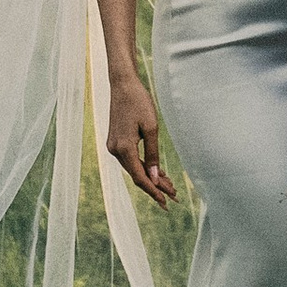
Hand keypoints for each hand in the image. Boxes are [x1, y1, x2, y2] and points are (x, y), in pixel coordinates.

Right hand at [105, 73, 175, 204]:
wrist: (123, 84)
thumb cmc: (139, 102)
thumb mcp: (151, 127)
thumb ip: (152, 154)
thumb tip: (154, 177)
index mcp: (124, 148)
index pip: (140, 177)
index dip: (154, 191)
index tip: (166, 202)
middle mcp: (115, 150)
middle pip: (137, 175)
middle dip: (155, 186)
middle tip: (173, 197)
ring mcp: (113, 146)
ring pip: (134, 168)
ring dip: (150, 177)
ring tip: (169, 186)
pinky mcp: (116, 141)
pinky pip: (131, 159)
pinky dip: (143, 166)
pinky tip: (156, 172)